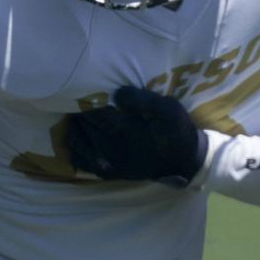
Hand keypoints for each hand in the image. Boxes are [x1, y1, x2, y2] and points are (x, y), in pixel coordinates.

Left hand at [64, 85, 205, 186]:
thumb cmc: (176, 131)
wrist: (184, 162)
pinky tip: (80, 137)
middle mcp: (107, 146)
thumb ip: (141, 100)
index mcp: (120, 129)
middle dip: (80, 110)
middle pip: (81, 123)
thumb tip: (116, 93)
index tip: (87, 87)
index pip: (90, 110)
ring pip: (76, 140)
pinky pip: (79, 160)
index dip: (86, 97)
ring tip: (82, 115)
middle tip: (83, 98)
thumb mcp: (167, 109)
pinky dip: (75, 147)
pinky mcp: (107, 171)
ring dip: (75, 126)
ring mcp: (106, 161)